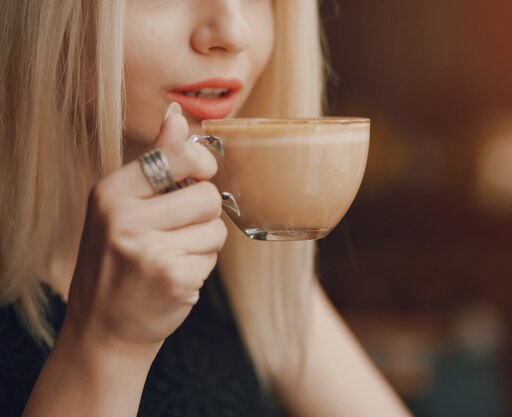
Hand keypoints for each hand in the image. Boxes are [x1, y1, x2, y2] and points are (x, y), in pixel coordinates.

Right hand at [62, 104, 226, 353]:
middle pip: (208, 195)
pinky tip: (175, 277)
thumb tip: (177, 116)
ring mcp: (148, 249)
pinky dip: (201, 267)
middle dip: (204, 214)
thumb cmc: (117, 260)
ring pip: (216, 227)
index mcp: (112, 192)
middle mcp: (125, 218)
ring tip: (174, 255)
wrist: (103, 327)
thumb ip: (155, 160)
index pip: (179, 155)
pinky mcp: (173, 277)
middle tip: (180, 231)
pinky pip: (213, 257)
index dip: (202, 164)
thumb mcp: (121, 206)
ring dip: (204, 243)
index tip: (200, 175)